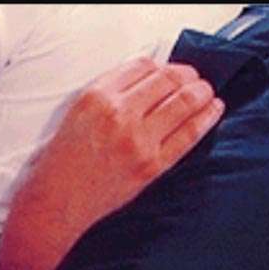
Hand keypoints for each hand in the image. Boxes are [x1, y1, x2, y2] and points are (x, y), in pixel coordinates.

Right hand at [0, 56, 225, 269]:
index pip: (143, 66)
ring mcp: (138, 141)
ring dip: (201, 92)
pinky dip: (206, 117)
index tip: (169, 71)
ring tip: (206, 91)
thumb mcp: (76, 114)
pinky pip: (188, 134)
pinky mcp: (151, 165)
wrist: (54, 203)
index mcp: (95, 97)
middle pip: (168, 79)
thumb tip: (151, 80)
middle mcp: (119, 114)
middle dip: (187, 76)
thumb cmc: (61, 160)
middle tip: (194, 79)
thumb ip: (109, 94)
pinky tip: (214, 109)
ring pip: (184, 102)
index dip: (162, 65)